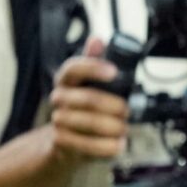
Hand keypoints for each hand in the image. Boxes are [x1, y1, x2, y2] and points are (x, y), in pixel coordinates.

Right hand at [47, 35, 129, 163]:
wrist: (64, 141)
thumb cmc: (82, 108)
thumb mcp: (89, 83)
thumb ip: (94, 62)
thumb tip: (97, 40)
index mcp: (67, 80)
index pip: (73, 68)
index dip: (93, 68)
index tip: (114, 71)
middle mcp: (59, 99)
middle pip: (89, 99)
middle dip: (115, 106)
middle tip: (127, 111)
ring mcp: (59, 121)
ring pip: (89, 123)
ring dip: (113, 127)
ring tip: (124, 129)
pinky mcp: (62, 142)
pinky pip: (86, 145)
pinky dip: (106, 147)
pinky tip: (118, 145)